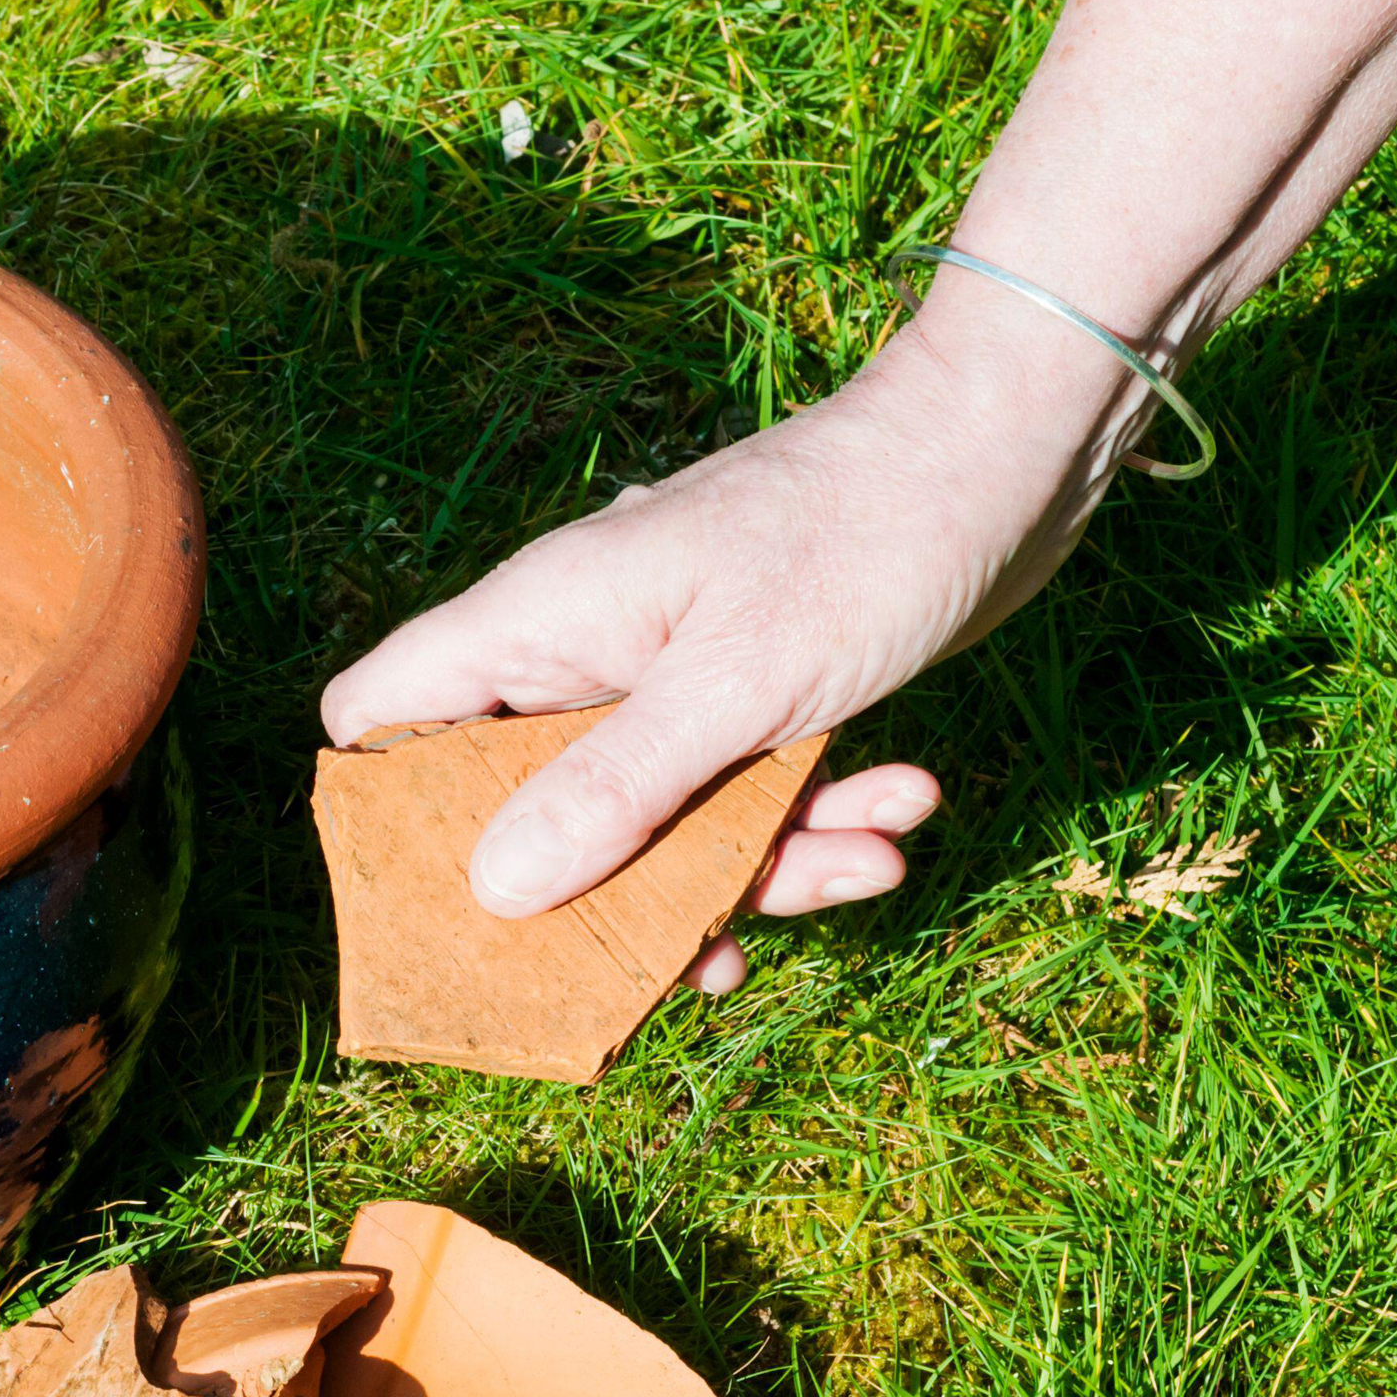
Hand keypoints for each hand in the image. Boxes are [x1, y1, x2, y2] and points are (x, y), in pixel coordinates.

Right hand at [321, 303, 1123, 988]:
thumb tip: (492, 892)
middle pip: (529, 809)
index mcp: (539, 622)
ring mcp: (670, 677)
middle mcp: (587, 653)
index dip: (390, 810)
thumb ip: (613, 790)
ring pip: (660, 824)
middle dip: (615, 891)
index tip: (452, 899)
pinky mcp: (753, 699)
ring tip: (867, 862)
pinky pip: (748, 798)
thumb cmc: (860, 536)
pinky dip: (819, 820)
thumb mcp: (736, 684)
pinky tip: (899, 806)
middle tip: (696, 948)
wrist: (1009, 448)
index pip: (387, 713)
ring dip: (761, 863)